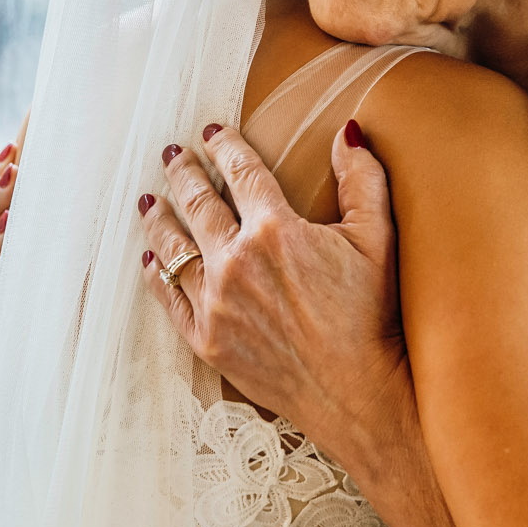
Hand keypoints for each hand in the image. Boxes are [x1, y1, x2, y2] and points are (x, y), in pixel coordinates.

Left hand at [136, 120, 409, 464]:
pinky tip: (150, 257)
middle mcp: (235, 262)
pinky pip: (168, 298)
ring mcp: (215, 304)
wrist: (357, 394)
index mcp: (275, 230)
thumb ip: (362, 180)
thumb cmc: (372, 317)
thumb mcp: (377, 239)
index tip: (212, 132)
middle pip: (198, 204)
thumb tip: (347, 133)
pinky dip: (156, 273)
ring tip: (150, 199)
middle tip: (174, 156)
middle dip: (184, 173)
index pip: (241, 173)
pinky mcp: (206, 341)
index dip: (225, 147)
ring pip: (174, 248)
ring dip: (160, 218)